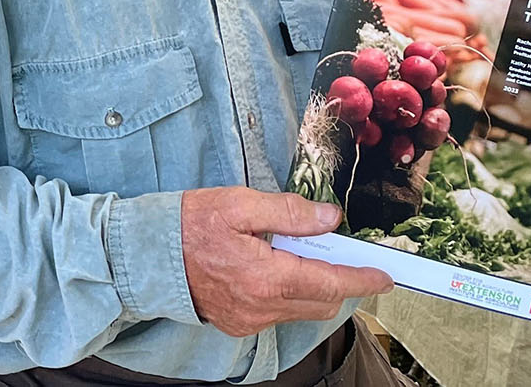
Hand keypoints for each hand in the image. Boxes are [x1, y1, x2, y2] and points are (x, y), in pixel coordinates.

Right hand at [180, 186, 393, 335]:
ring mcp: (249, 321)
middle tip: (342, 254)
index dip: (362, 279)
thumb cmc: (188, 224)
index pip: (330, 283)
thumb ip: (290, 212)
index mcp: (266, 278)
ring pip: (301, 310)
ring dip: (313, 287)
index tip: (384, 276)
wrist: (146, 255)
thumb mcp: (240, 204)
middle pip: (321, 302)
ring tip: (301, 255)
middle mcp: (261, 308)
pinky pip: (278, 315)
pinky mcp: (238, 324)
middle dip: (340, 281)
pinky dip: (289, 296)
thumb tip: (330, 218)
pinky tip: (276, 271)